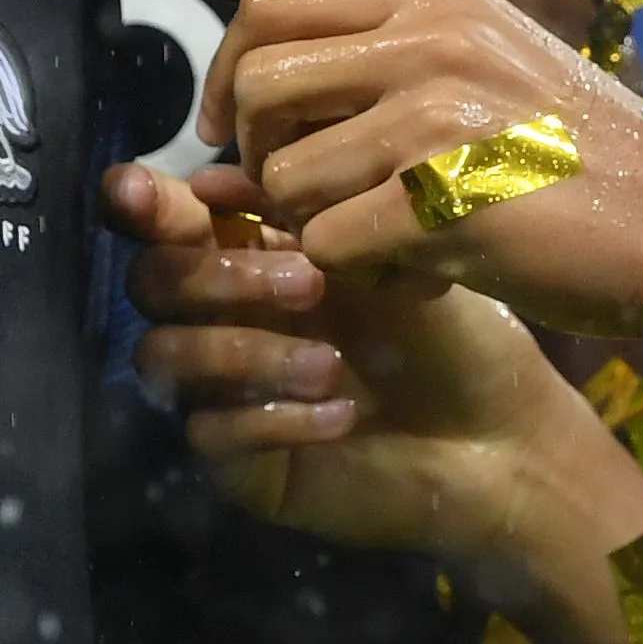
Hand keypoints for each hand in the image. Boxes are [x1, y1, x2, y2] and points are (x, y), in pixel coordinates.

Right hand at [104, 161, 600, 561]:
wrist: (500, 437)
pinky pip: (210, 434)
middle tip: (310, 282)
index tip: (142, 192)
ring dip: (246, 352)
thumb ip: (303, 214)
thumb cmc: (452, 335)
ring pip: (164, 356)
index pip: (166, 220)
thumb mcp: (386, 259)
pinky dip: (272, 419)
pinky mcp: (239, 465)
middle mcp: (222, 319)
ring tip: (331, 365)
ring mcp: (222, 392)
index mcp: (249, 254)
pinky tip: (342, 415)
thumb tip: (210, 178)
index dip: (141, 201)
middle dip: (220, 274)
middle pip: (151, 281)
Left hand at [209, 0, 642, 340]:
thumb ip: (395, 60)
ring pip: (285, 178)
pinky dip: (365, 280)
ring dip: (317, 231)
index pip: (267, 2)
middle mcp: (429, 40)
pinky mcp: (444, 202)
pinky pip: (329, 247)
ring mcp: (437, 118)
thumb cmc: (588, 160)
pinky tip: (428, 278)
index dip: (229, 73)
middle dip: (259, 158)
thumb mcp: (493, 64)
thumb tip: (270, 93)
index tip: (240, 131)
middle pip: (258, 82)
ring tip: (390, 247)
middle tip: (307, 204)